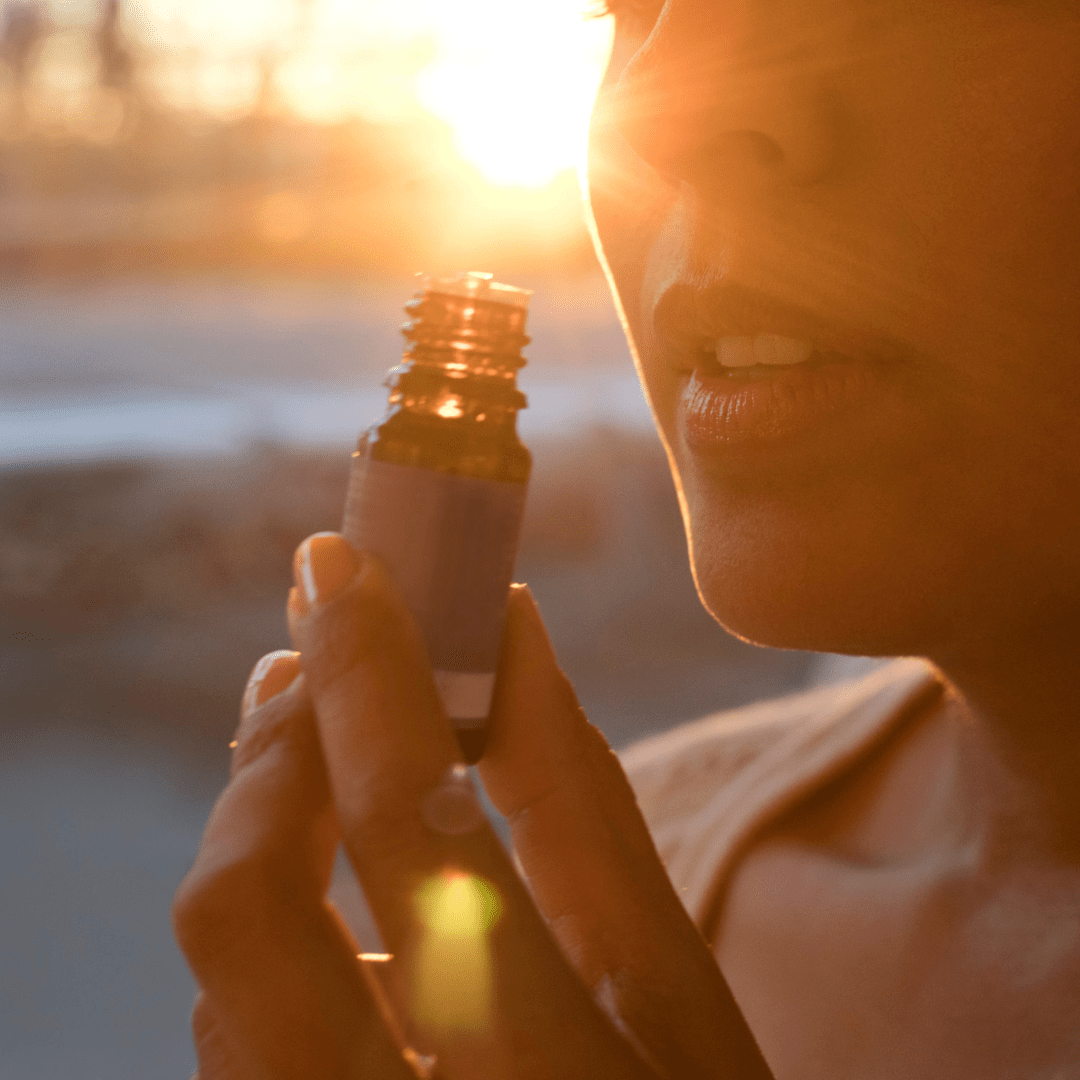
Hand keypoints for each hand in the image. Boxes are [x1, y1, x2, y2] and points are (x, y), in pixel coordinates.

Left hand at [173, 532, 772, 1078]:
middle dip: (272, 755)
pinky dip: (273, 935)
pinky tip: (337, 899)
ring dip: (262, 835)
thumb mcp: (678, 986)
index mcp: (553, 1074)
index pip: (417, 831)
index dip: (372, 674)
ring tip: (324, 752)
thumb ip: (584, 799)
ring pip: (219, 980)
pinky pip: (235, 1042)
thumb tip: (509, 627)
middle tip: (314, 662)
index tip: (340, 561)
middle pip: (247, 913)